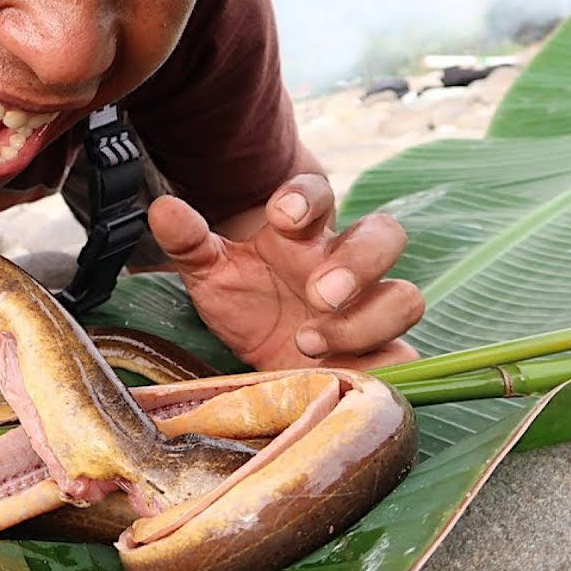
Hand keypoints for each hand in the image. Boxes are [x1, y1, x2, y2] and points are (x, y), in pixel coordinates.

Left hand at [147, 175, 423, 370]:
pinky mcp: (382, 354)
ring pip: (405, 297)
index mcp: (301, 235)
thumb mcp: (210, 272)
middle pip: (385, 236)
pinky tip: (348, 375)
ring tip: (310, 341)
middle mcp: (345, 265)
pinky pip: (407, 356)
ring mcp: (370, 310)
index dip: (307, 197)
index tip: (283, 215)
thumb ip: (189, 241)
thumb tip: (163, 209)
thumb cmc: (245, 301)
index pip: (318, 194)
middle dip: (359, 262)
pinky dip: (388, 367)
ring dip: (364, 320)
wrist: (263, 356)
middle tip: (319, 293)